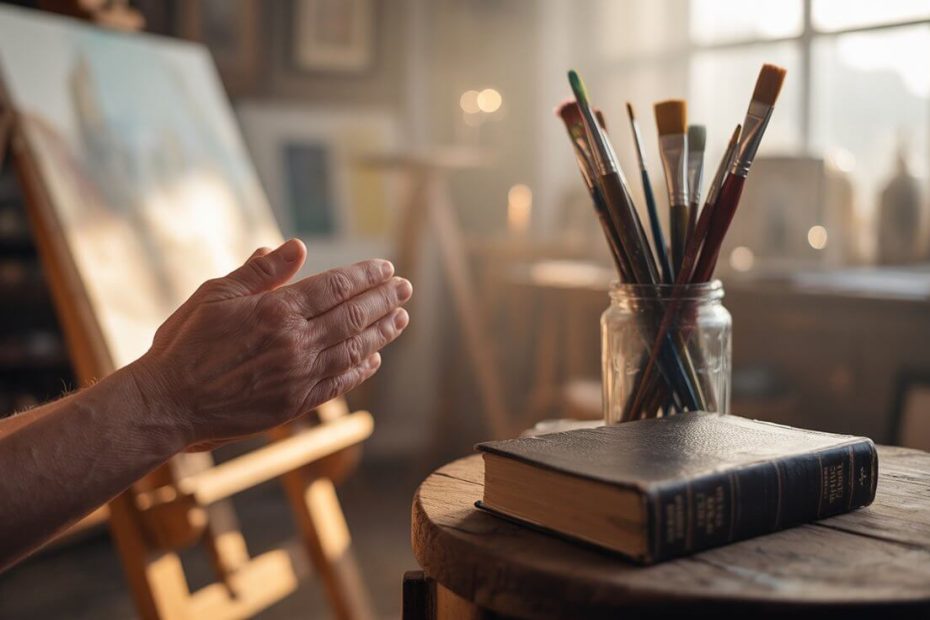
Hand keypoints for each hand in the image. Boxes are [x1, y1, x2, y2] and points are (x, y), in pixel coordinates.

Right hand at [128, 239, 410, 448]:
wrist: (167, 403)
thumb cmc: (186, 343)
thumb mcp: (217, 294)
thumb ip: (261, 272)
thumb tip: (297, 246)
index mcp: (277, 311)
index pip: (336, 287)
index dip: (366, 276)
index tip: (386, 268)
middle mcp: (296, 343)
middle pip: (353, 316)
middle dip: (384, 300)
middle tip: (405, 288)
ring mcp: (299, 376)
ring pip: (354, 349)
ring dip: (382, 332)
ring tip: (401, 318)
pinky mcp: (295, 404)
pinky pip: (339, 383)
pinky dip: (361, 370)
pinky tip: (374, 359)